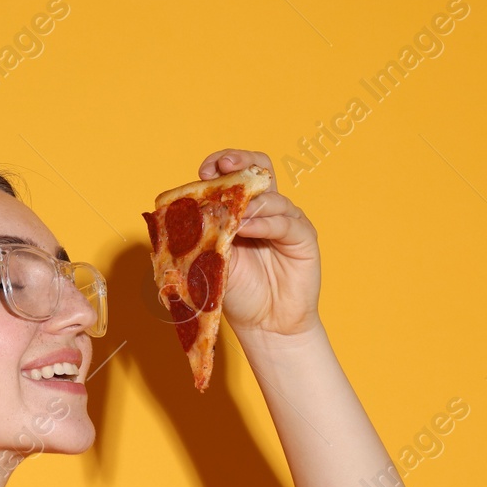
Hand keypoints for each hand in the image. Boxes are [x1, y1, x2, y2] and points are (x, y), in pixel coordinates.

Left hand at [197, 149, 321, 335]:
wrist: (264, 325)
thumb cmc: (237, 293)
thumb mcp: (211, 260)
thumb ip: (204, 234)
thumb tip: (184, 210)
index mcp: (241, 211)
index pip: (234, 174)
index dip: (220, 165)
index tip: (205, 172)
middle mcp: (264, 210)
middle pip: (258, 169)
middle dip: (240, 162)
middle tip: (223, 167)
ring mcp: (285, 221)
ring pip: (271, 197)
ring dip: (249, 203)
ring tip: (233, 218)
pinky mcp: (303, 237)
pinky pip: (285, 222)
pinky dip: (265, 223)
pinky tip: (248, 229)